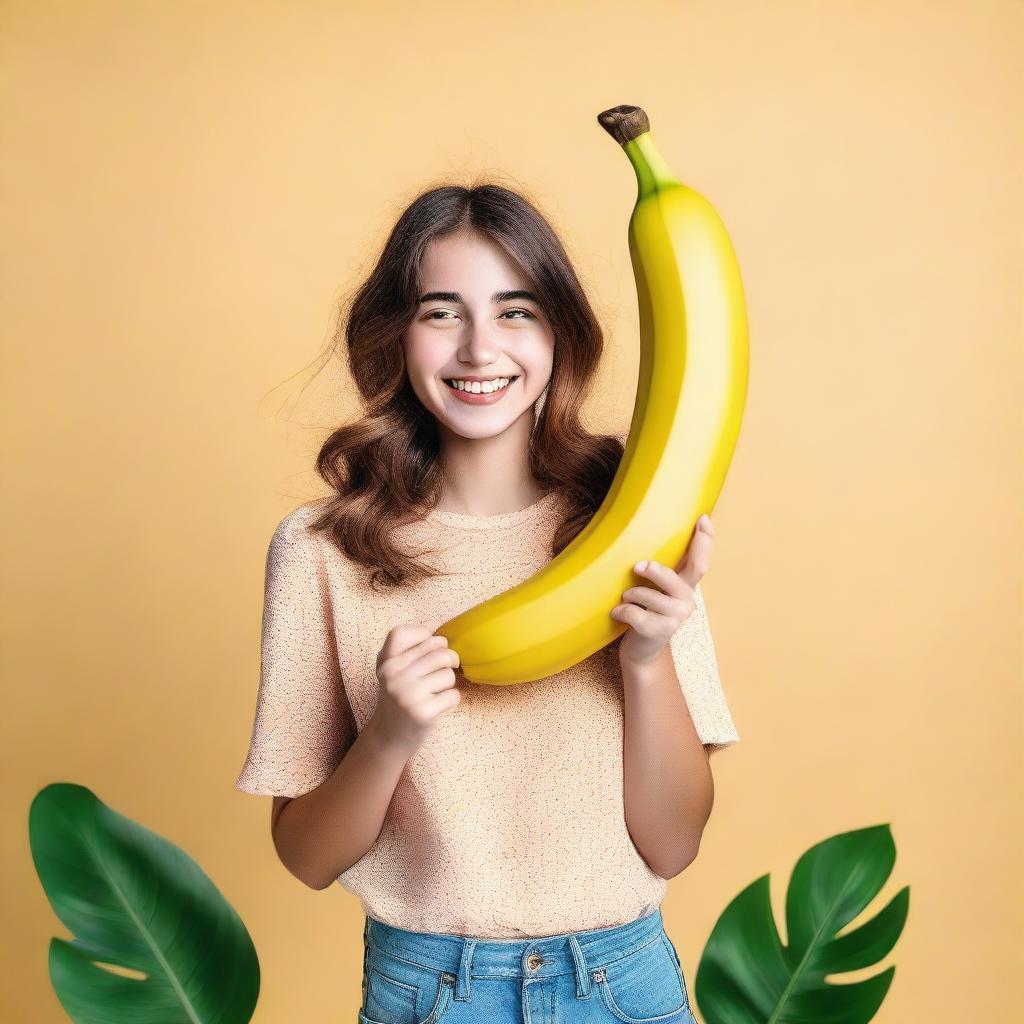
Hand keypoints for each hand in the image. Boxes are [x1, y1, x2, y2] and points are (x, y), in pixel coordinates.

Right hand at [370, 624, 461, 755]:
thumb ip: (409, 644)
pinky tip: (437, 706)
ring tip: (434, 692)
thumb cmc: (398, 697)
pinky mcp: (422, 713)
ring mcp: (407, 694)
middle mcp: (393, 676)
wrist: (389, 737)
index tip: (430, 648)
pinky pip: (453, 695)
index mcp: (386, 662)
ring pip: (449, 673)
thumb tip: (435, 622)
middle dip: (448, 660)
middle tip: (442, 671)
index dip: (427, 635)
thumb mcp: (393, 669)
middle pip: (439, 651)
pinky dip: (450, 701)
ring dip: (448, 683)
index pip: (410, 632)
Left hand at [611, 514, 715, 667]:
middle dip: (655, 570)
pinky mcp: (660, 631)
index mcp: (686, 586)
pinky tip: (618, 614)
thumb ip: (661, 570)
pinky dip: (621, 611)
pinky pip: (634, 612)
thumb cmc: (647, 612)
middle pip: (675, 577)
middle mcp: (687, 601)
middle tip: (638, 566)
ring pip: (646, 594)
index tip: (703, 519)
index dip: (705, 541)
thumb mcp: (656, 590)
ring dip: (630, 594)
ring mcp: (676, 618)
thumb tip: (650, 539)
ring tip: (627, 600)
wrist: (642, 650)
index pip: (700, 561)